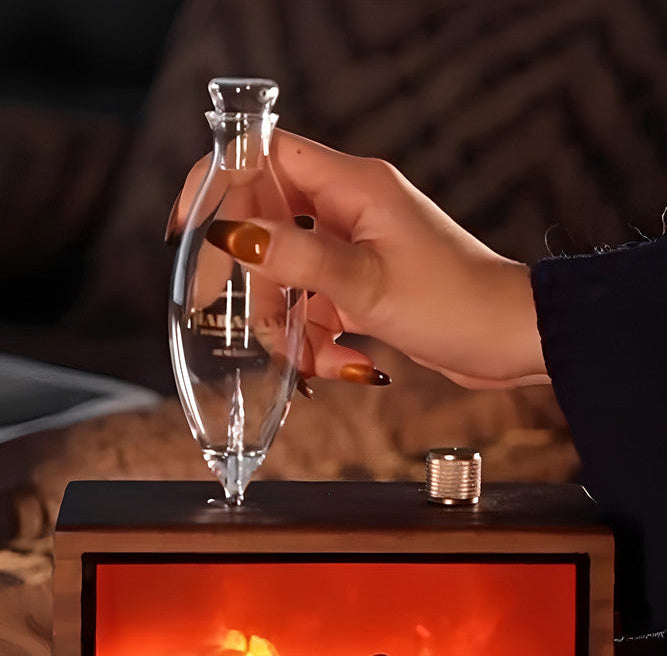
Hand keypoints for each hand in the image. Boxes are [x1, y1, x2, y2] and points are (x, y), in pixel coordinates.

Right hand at [167, 131, 548, 388]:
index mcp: (352, 186)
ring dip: (290, 325)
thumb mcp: (368, 283)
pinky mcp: (362, 284)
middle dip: (257, 284)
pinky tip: (344, 364)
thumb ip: (298, 257)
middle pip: (265, 227)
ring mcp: (354, 248)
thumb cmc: (458, 303)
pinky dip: (319, 340)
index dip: (218, 182)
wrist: (510, 340)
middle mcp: (349, 209)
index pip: (263, 155)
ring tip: (314, 361)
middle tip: (243, 322)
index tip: (188, 229)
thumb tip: (233, 234)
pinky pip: (316, 306)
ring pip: (288, 277)